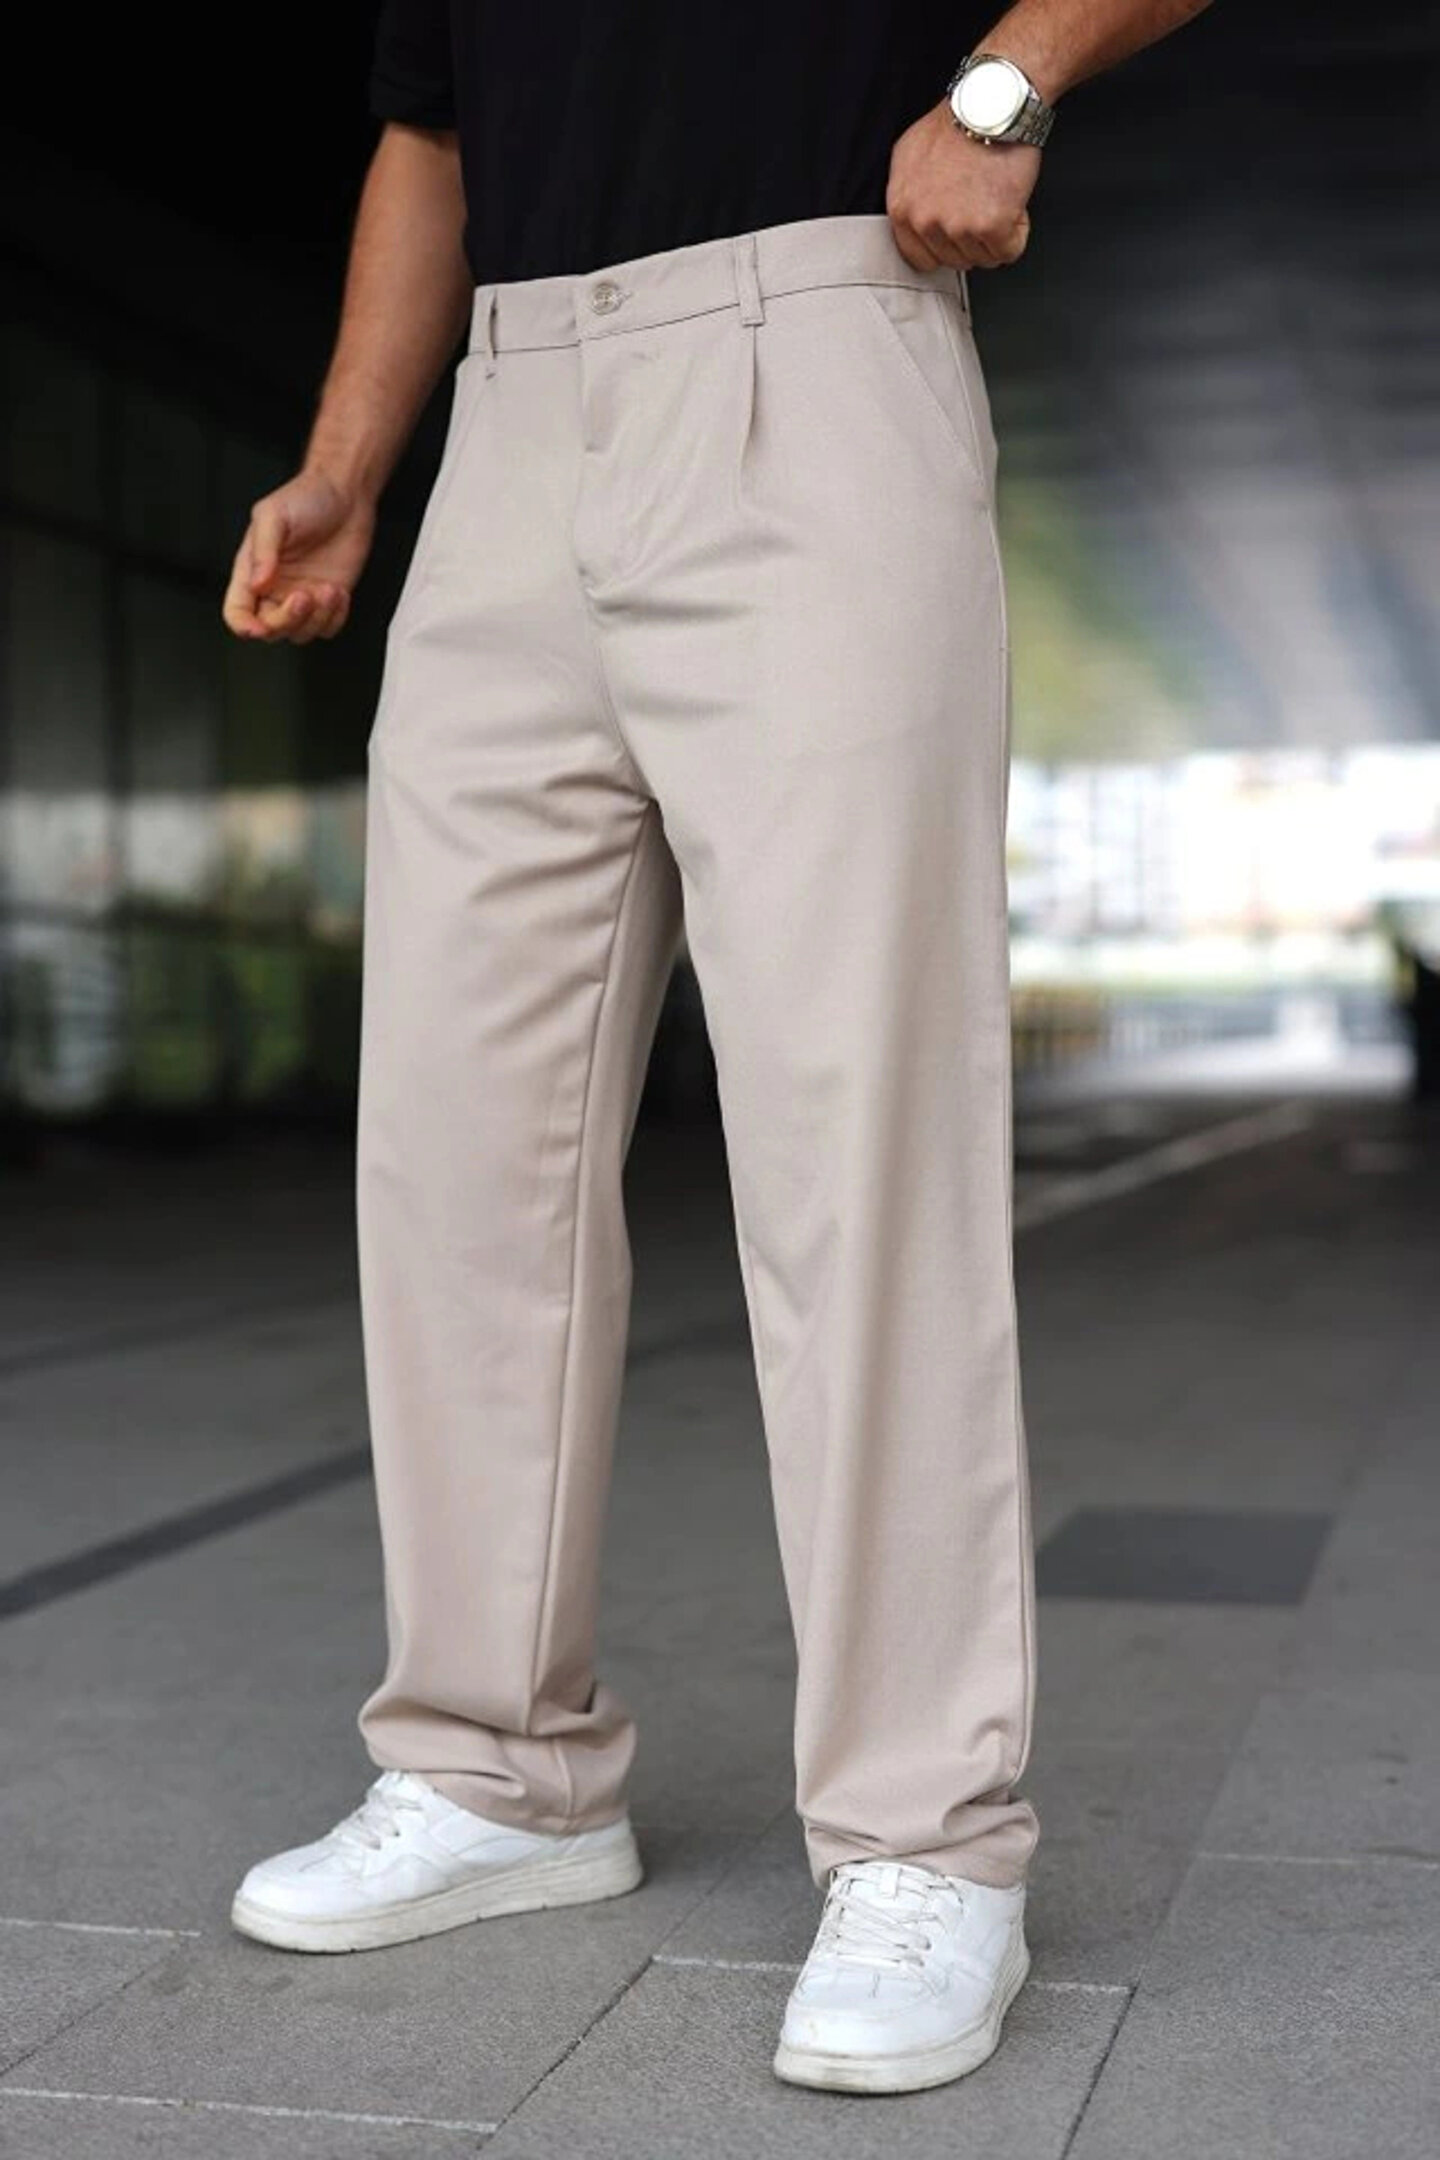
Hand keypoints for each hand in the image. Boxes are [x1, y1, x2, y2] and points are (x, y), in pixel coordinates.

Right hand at [222, 468, 376, 642]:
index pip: (238, 612)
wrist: (346, 494)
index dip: (245, 626)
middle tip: (304, 596)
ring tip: (327, 589)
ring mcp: (302, 596)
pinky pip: (327, 628)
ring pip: (300, 633)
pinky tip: (338, 593)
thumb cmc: (306, 497)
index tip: (260, 627)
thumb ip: (263, 550)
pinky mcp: (328, 600)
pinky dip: (334, 618)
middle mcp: (275, 589)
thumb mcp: (274, 516)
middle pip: (270, 629)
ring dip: (316, 618)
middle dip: (287, 620)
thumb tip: (257, 584)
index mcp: (252, 571)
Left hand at [887, 99, 1039, 271]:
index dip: (945, 247)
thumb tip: (916, 217)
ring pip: (983, 259)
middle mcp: (925, 221)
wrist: (991, 102)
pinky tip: (1012, 202)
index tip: (957, 234)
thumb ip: (910, 193)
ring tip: (996, 195)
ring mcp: (957, 227)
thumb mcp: (910, 154)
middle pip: (955, 261)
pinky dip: (1018, 230)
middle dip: (973, 239)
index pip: (920, 259)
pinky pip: (1009, 251)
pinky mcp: (990, 226)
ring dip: (997, 234)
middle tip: (983, 202)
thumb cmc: (958, 120)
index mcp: (902, 208)